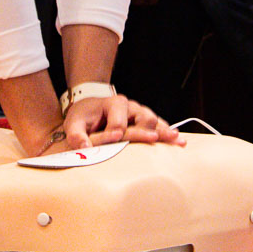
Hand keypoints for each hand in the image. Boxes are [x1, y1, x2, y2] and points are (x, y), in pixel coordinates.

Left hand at [60, 93, 183, 148]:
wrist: (91, 107)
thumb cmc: (83, 116)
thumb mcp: (74, 123)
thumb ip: (76, 135)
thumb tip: (84, 148)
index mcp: (113, 103)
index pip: (118, 120)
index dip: (117, 130)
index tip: (115, 137)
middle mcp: (130, 106)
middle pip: (144, 117)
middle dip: (147, 130)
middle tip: (154, 139)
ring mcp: (140, 113)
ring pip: (155, 120)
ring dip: (164, 131)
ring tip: (177, 140)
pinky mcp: (145, 121)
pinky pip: (159, 126)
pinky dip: (168, 133)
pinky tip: (179, 141)